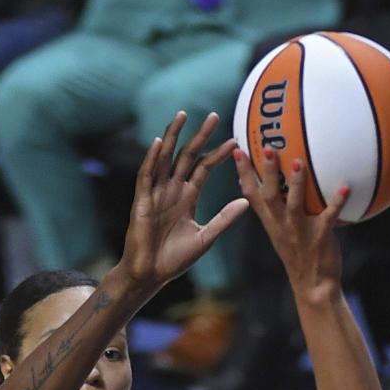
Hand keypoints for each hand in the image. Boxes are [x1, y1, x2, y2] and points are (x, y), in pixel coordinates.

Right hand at [120, 110, 248, 289]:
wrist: (150, 275)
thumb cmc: (175, 260)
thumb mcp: (205, 238)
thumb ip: (224, 219)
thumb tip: (247, 201)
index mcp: (187, 197)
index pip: (204, 168)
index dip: (218, 154)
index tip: (235, 142)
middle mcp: (172, 190)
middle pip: (186, 156)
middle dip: (199, 136)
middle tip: (214, 116)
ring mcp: (156, 193)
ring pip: (165, 158)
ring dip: (172, 136)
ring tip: (182, 115)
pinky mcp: (142, 202)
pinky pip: (147, 175)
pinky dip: (152, 159)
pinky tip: (160, 142)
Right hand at [234, 145, 347, 301]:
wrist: (313, 287)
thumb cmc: (299, 256)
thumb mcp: (282, 233)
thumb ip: (277, 211)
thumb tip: (277, 184)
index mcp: (271, 223)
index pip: (251, 195)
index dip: (243, 173)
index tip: (237, 150)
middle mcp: (282, 226)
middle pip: (270, 197)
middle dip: (268, 173)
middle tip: (268, 149)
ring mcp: (300, 232)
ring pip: (294, 206)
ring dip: (296, 184)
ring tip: (298, 161)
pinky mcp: (320, 238)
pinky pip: (329, 217)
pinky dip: (337, 202)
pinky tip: (346, 186)